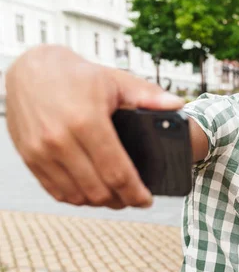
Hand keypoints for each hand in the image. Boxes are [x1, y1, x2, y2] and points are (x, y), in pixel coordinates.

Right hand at [6, 45, 183, 207]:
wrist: (32, 69)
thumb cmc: (77, 75)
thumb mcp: (116, 80)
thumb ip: (149, 95)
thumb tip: (177, 105)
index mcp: (87, 121)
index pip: (117, 172)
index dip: (135, 193)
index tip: (146, 200)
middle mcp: (60, 139)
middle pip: (98, 190)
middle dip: (121, 201)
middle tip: (134, 199)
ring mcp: (40, 151)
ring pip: (76, 196)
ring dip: (99, 202)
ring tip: (116, 197)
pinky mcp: (29, 157)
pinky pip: (56, 191)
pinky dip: (77, 197)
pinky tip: (92, 193)